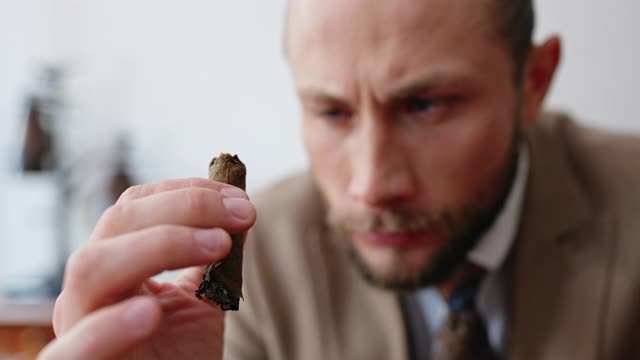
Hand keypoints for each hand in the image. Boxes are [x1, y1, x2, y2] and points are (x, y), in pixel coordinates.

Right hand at [39, 178, 255, 359]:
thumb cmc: (182, 356)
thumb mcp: (204, 300)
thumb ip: (215, 258)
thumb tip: (240, 207)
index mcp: (116, 265)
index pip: (136, 207)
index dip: (187, 192)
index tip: (240, 199)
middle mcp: (89, 289)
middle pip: (118, 223)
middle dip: (186, 208)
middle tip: (242, 215)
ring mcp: (76, 327)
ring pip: (92, 268)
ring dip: (160, 244)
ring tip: (217, 245)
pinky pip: (72, 349)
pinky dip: (108, 327)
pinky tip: (150, 312)